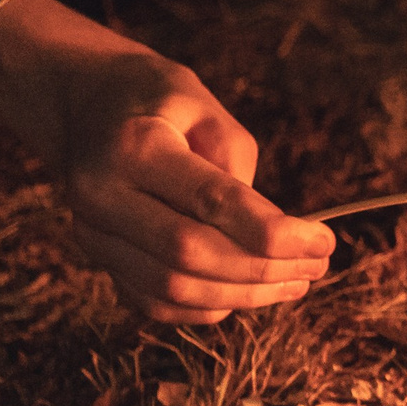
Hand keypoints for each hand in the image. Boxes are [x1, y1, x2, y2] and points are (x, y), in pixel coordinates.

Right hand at [0, 0, 333, 322]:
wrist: (81, 103)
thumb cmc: (154, 97)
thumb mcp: (202, 103)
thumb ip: (236, 163)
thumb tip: (269, 233)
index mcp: (135, 147)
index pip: (213, 205)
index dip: (277, 234)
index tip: (325, 241)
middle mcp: (102, 196)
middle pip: (192, 256)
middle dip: (266, 271)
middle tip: (318, 265)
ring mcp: (92, 233)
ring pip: (174, 289)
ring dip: (244, 296)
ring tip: (295, 282)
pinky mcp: (97, 258)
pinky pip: (155, 302)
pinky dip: (206, 308)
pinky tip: (248, 295)